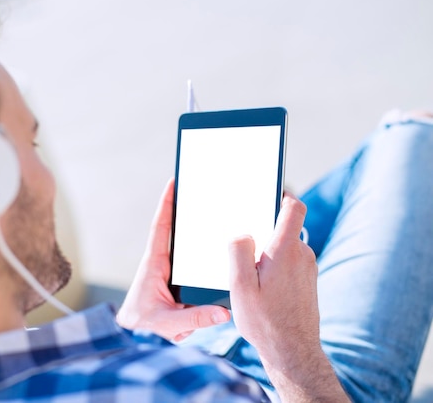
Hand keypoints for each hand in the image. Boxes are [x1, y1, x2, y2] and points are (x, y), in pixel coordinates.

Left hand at [117, 179, 230, 341]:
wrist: (134, 329)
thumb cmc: (144, 321)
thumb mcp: (168, 322)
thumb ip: (194, 318)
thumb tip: (223, 311)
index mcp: (155, 264)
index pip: (161, 228)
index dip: (166, 205)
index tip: (172, 183)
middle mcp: (162, 261)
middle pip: (174, 228)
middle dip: (184, 207)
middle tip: (197, 186)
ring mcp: (170, 268)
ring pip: (184, 243)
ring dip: (195, 228)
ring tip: (213, 210)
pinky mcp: (177, 277)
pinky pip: (191, 259)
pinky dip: (202, 250)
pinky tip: (218, 247)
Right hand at [229, 193, 347, 401]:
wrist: (293, 352)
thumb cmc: (265, 321)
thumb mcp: (240, 286)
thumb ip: (239, 252)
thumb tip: (241, 232)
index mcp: (285, 250)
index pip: (294, 207)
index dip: (282, 195)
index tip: (266, 194)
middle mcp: (302, 255)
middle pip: (284, 225)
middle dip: (262, 229)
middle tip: (242, 245)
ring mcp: (307, 268)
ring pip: (285, 245)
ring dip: (267, 251)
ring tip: (249, 274)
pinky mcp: (307, 280)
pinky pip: (289, 261)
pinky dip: (274, 265)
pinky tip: (260, 286)